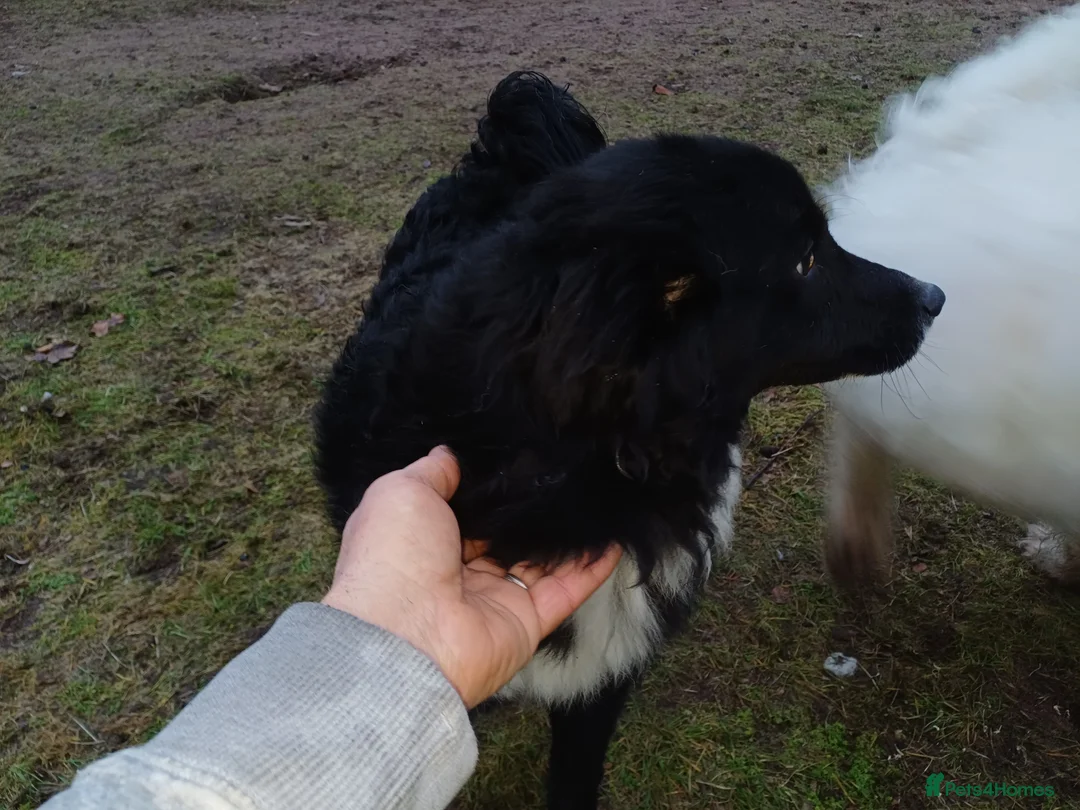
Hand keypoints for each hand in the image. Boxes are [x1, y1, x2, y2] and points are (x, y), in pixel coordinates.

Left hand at [322, 446, 622, 707]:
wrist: (406, 636)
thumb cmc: (394, 557)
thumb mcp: (401, 492)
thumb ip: (432, 470)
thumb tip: (449, 454)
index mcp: (424, 540)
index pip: (464, 509)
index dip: (489, 487)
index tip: (520, 455)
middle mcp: (459, 570)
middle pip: (505, 534)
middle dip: (531, 507)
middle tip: (567, 468)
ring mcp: (495, 598)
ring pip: (540, 561)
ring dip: (568, 534)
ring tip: (596, 497)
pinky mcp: (527, 622)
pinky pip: (565, 590)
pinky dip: (591, 568)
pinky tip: (613, 540)